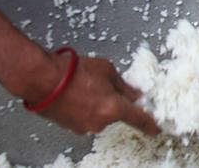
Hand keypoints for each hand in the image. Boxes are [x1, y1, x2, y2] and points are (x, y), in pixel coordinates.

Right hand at [36, 52, 158, 135]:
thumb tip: (133, 93)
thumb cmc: (72, 72)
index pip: (139, 119)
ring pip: (100, 115)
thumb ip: (124, 85)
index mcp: (113, 108)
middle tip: (102, 84)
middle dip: (114, 101)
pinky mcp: (71, 128)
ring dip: (97, 104)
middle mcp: (100, 122)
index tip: (157, 128)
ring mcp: (84, 127)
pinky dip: (85, 108)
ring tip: (85, 86)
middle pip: (117, 114)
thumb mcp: (107, 70)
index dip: (150, 124)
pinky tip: (76, 93)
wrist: (41, 79)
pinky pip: (86, 117)